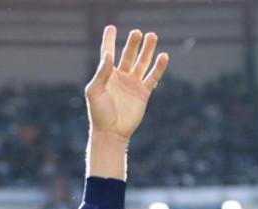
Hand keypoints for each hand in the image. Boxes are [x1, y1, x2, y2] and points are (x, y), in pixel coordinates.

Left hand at [85, 26, 168, 142]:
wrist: (111, 133)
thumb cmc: (99, 114)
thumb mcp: (94, 92)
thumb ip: (101, 73)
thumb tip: (108, 55)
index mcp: (106, 75)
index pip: (108, 53)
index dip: (109, 40)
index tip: (111, 27)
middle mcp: (120, 77)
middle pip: (128, 55)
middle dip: (133, 43)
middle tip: (138, 32)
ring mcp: (133, 84)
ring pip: (142, 63)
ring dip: (147, 50)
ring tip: (152, 36)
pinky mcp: (143, 93)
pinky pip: (152, 77)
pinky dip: (159, 67)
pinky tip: (163, 56)